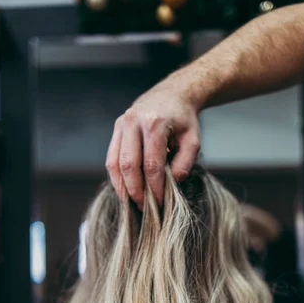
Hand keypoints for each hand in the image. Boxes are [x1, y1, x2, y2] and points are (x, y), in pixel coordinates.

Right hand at [106, 84, 200, 208]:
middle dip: (136, 191)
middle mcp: (134, 121)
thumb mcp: (192, 141)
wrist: (172, 94)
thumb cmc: (184, 120)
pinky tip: (124, 189)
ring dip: (121, 187)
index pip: (152, 164)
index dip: (155, 188)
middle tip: (144, 208)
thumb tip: (171, 185)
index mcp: (155, 123)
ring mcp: (122, 124)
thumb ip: (184, 163)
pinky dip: (116, 177)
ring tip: (131, 203)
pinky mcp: (116, 128)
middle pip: (129, 165)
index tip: (160, 203)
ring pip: (114, 163)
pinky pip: (111, 158)